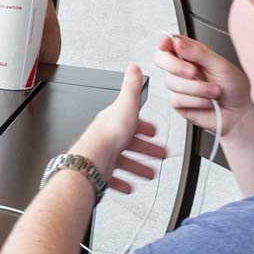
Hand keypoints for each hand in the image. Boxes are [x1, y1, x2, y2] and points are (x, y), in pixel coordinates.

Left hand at [70, 63, 165, 193]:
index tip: (153, 132)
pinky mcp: (101, 173)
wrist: (93, 160)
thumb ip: (131, 87)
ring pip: (124, 162)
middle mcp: (108, 137)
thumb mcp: (125, 104)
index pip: (132, 121)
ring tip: (150, 174)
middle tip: (159, 155)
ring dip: (138, 167)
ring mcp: (104, 156)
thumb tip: (133, 67)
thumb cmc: (108, 134)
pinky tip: (129, 186)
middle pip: (130, 143)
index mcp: (114, 121)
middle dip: (146, 149)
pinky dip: (123, 182)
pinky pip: (113, 178)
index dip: (144, 127)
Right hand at [154, 32, 252, 130]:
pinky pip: (177, 99)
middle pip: (161, 59)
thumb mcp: (221, 65)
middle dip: (176, 66)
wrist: (240, 113)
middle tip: (193, 72)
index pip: (170, 42)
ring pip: (171, 82)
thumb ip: (198, 52)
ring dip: (196, 88)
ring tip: (214, 91)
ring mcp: (179, 85)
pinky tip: (207, 101)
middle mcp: (183, 68)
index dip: (165, 42)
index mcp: (192, 54)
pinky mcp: (178, 102)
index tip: (168, 44)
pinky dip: (196, 100)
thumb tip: (177, 42)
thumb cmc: (235, 88)